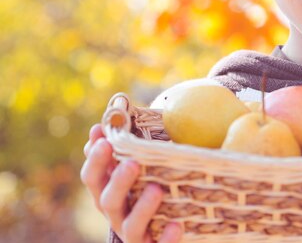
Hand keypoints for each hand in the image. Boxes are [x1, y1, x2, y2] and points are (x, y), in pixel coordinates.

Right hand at [80, 123, 182, 242]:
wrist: (172, 226)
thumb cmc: (154, 184)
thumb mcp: (143, 162)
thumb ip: (131, 141)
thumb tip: (117, 105)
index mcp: (109, 191)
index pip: (92, 176)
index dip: (95, 158)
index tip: (102, 135)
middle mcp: (117, 214)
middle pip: (106, 200)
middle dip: (117, 181)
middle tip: (132, 163)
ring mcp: (135, 234)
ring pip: (130, 227)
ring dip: (142, 208)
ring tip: (157, 190)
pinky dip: (166, 239)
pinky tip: (177, 226)